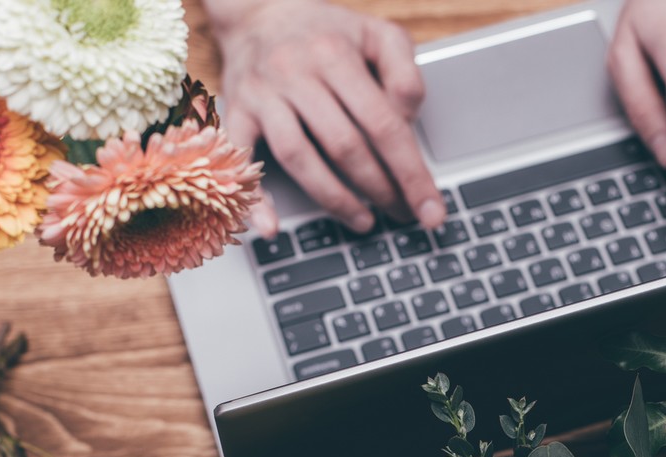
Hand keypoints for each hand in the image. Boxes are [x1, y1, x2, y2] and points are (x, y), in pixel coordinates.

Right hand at [207, 0, 445, 236]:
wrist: (258, 10)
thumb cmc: (326, 32)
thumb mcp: (377, 34)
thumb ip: (405, 73)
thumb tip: (409, 121)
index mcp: (336, 55)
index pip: (384, 124)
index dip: (410, 173)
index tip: (429, 208)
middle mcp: (296, 73)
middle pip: (345, 146)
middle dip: (379, 189)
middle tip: (402, 214)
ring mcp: (263, 94)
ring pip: (299, 158)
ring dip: (335, 198)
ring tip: (363, 220)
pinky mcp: (236, 110)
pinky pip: (242, 159)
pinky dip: (254, 197)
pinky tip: (272, 226)